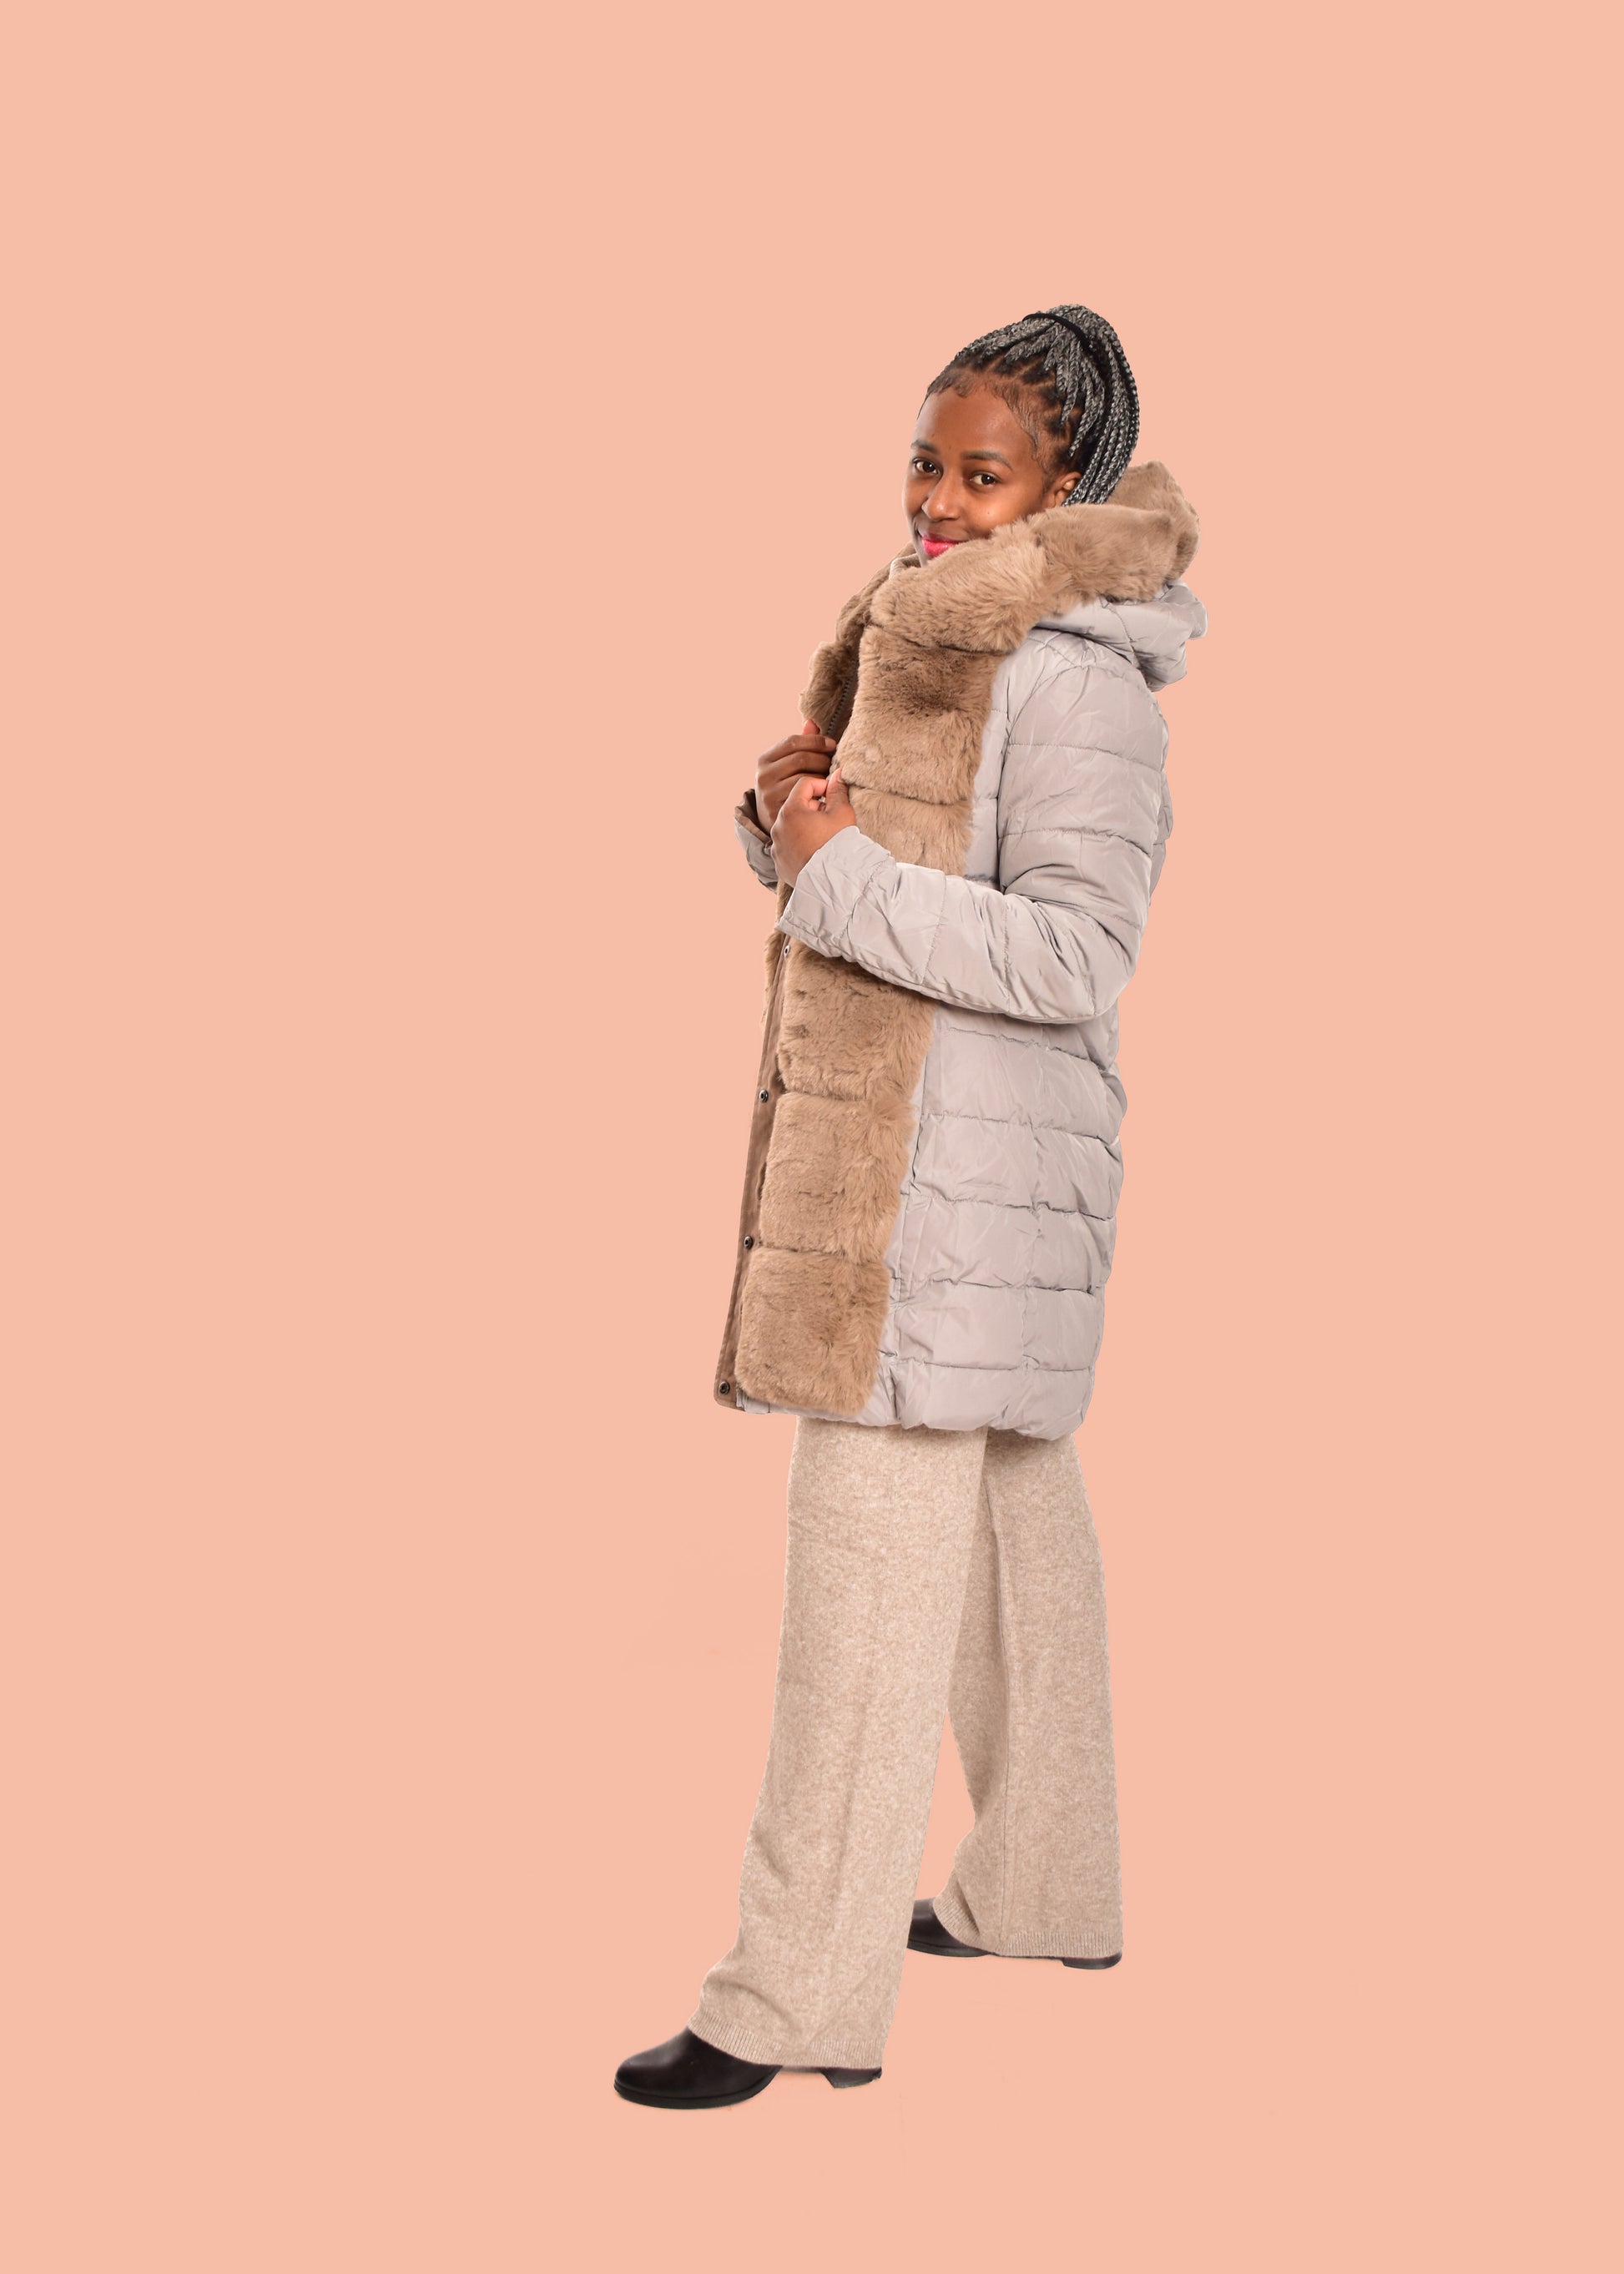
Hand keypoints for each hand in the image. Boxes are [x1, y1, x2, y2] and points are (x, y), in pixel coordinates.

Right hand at [755, 720, 837, 829]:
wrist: (770, 816)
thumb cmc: (785, 783)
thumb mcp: (787, 762)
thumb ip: (801, 743)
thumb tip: (813, 721)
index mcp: (764, 759)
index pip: (792, 742)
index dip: (816, 741)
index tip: (832, 744)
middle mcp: (763, 776)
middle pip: (801, 759)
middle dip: (823, 759)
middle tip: (834, 764)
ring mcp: (769, 794)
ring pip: (805, 779)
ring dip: (823, 778)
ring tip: (831, 778)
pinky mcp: (778, 811)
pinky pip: (807, 799)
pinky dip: (820, 795)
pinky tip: (826, 794)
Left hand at [771, 764, 856, 884]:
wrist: (835, 882)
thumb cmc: (839, 845)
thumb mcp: (842, 813)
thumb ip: (838, 790)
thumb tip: (837, 773)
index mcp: (790, 810)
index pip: (804, 784)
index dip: (822, 785)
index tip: (834, 796)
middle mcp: (777, 827)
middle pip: (795, 806)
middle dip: (813, 807)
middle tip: (831, 818)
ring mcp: (776, 847)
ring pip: (790, 827)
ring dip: (805, 826)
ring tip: (824, 836)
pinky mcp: (778, 863)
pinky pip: (787, 847)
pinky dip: (799, 845)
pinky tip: (815, 851)